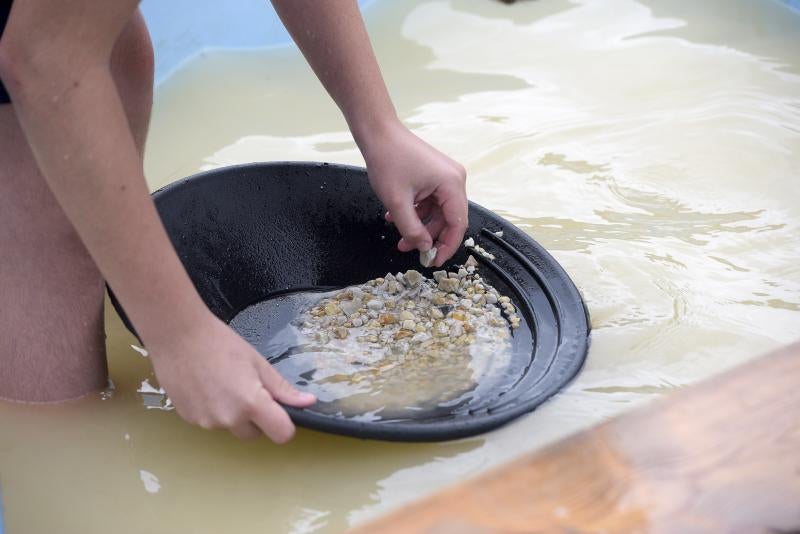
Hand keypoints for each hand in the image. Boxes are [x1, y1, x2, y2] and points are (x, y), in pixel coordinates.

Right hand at [145, 311, 315, 441]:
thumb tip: (309, 402)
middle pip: (254, 433)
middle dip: (256, 418)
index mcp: (251, 403)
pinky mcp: (188, 419)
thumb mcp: (257, 363)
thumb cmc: (220, 343)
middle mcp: (229, 419)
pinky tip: (206, 386)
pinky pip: (210, 422)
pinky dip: (213, 410)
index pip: (281, 435)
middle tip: (247, 388)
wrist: (178, 336)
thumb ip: (282, 388)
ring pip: (231, 427)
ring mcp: (206, 422)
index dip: (284, 424)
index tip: (279, 410)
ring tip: (223, 382)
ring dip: (233, 414)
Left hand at [360, 121, 467, 266]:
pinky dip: (416, 213)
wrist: (378, 132)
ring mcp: (445, 177)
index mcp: (452, 184)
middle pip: (449, 219)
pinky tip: (397, 217)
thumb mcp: (397, 202)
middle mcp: (454, 179)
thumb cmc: (388, 159)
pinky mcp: (435, 176)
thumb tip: (424, 247)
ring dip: (419, 226)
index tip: (433, 261)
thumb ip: (412, 229)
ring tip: (399, 237)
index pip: (458, 224)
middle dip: (429, 237)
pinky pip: (431, 202)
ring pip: (438, 213)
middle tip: (412, 251)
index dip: (447, 246)